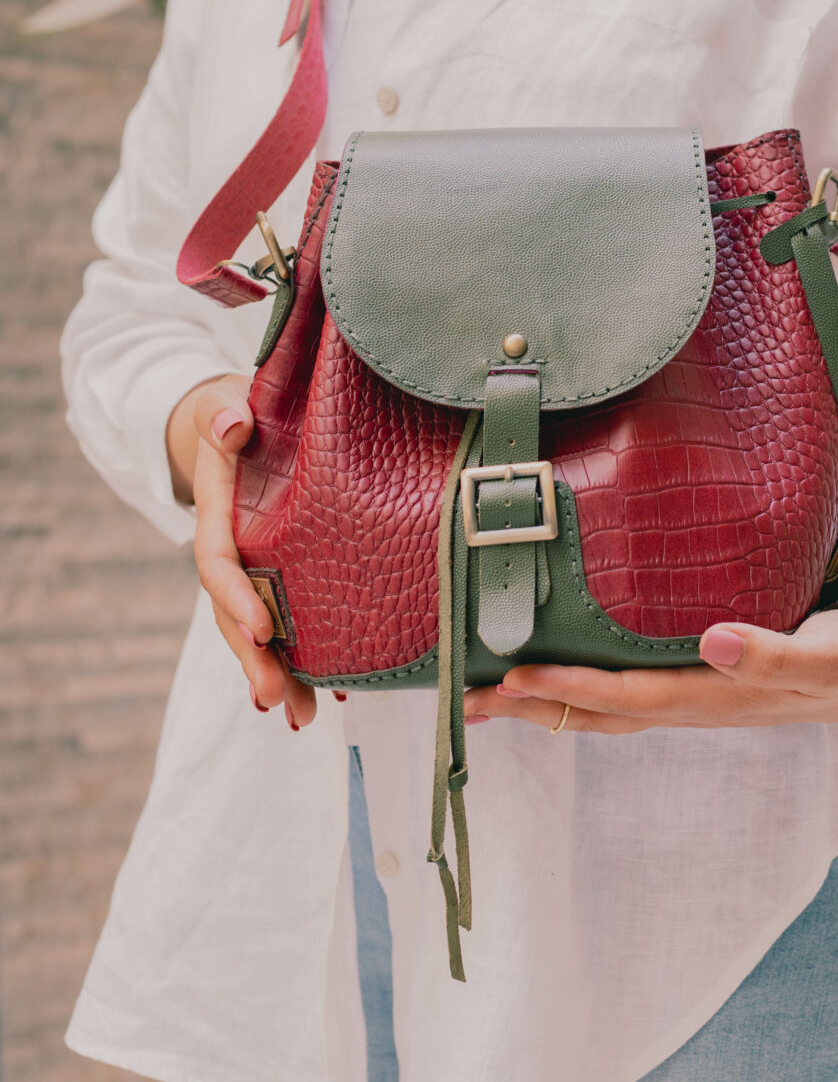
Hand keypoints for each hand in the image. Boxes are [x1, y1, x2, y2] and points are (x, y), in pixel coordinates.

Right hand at [167, 374, 323, 728]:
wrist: (236, 422)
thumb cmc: (235, 411)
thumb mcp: (224, 404)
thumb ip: (223, 414)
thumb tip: (232, 425)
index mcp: (219, 512)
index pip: (220, 560)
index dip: (236, 597)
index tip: (263, 629)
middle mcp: (235, 550)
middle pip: (237, 613)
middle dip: (253, 659)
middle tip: (273, 698)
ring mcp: (256, 568)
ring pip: (262, 630)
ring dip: (278, 675)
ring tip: (301, 717)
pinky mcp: (281, 574)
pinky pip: (290, 623)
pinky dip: (307, 660)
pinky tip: (332, 697)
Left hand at [463, 565, 837, 734]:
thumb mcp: (827, 657)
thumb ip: (775, 653)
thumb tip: (715, 641)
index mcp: (711, 697)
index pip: (624, 696)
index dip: (568, 688)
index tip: (513, 679)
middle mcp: (686, 702)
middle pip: (593, 711)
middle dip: (529, 707)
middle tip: (465, 699)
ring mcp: (683, 695)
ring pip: (599, 705)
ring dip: (541, 701)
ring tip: (484, 693)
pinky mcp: (687, 678)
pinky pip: (618, 687)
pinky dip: (574, 684)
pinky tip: (550, 669)